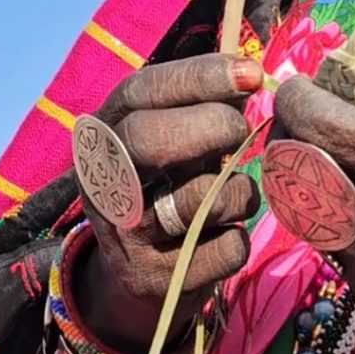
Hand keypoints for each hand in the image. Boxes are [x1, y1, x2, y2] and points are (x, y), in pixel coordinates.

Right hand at [75, 54, 262, 353]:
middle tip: (242, 130)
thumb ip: (205, 105)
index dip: (200, 76)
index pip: (141, 91)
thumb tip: (250, 74)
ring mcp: (124, 236)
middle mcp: (102, 183)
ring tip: (235, 194)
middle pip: (148, 139)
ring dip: (239, 190)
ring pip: (199, 197)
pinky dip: (240, 239)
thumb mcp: (174, 140)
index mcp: (103, 136)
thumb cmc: (170, 186)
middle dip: (211, 125)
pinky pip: (226, 248)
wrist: (142, 276)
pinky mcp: (156, 279)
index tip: (252, 74)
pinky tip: (224, 236)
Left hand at [273, 76, 354, 353]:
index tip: (304, 82)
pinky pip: (321, 234)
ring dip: (296, 168)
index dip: (300, 97)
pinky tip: (347, 188)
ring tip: (319, 146)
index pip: (324, 126)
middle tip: (303, 109)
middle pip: (293, 164)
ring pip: (296, 204)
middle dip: (288, 127)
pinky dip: (320, 203)